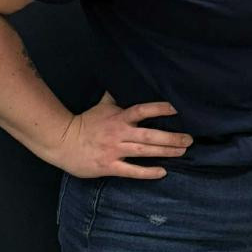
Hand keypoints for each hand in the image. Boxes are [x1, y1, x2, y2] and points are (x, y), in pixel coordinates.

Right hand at [46, 93, 192, 178]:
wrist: (62, 142)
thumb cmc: (86, 123)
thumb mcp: (102, 105)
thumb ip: (116, 95)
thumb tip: (126, 79)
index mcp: (119, 118)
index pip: (142, 110)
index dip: (159, 109)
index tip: (176, 109)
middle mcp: (119, 133)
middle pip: (149, 135)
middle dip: (171, 137)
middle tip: (190, 139)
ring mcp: (114, 151)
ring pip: (144, 151)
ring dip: (165, 152)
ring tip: (182, 151)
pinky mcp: (109, 166)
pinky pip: (131, 171)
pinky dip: (147, 172)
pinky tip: (163, 172)